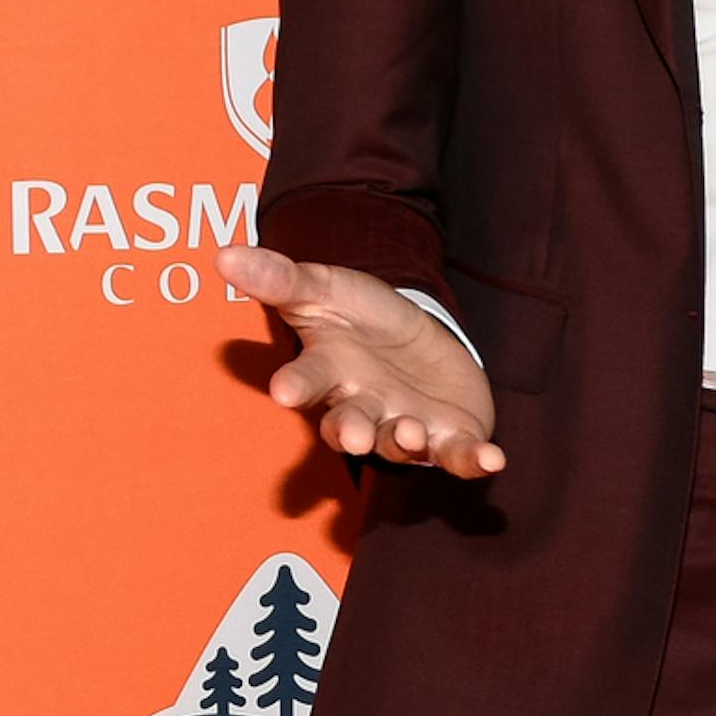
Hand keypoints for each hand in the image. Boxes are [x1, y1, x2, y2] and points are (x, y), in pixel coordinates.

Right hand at [224, 245, 503, 479]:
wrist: (421, 335)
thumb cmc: (363, 317)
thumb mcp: (324, 288)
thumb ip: (280, 279)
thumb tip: (223, 254)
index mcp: (329, 374)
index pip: (306, 381)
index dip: (297, 386)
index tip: (284, 392)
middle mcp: (362, 408)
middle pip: (349, 426)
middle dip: (348, 432)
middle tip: (348, 437)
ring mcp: (404, 426)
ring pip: (398, 443)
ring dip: (404, 442)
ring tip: (410, 432)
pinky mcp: (448, 439)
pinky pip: (459, 456)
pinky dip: (474, 460)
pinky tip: (493, 460)